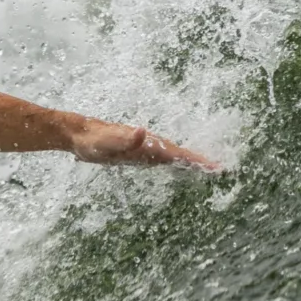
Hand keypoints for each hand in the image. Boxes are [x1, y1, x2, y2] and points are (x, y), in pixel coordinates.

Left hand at [68, 118, 223, 172]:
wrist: (81, 135)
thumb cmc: (93, 140)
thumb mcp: (107, 142)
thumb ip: (124, 139)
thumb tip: (142, 131)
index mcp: (148, 144)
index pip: (178, 153)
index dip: (196, 160)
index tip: (214, 167)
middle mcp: (150, 145)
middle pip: (180, 154)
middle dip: (199, 162)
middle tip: (219, 169)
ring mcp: (145, 150)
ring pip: (173, 156)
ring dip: (190, 161)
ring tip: (206, 168)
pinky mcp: (138, 154)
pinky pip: (162, 159)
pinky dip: (176, 162)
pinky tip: (179, 166)